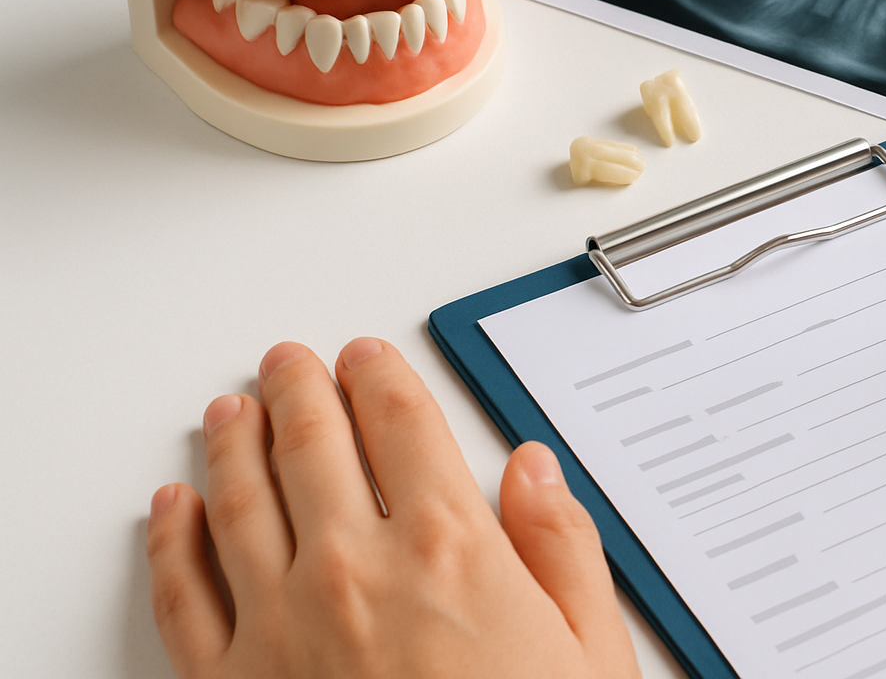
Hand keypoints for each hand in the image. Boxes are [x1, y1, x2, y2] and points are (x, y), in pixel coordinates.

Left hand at [146, 339, 638, 678]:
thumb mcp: (591, 652)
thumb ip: (562, 548)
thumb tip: (534, 472)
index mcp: (452, 550)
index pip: (402, 423)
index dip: (379, 375)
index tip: (367, 357)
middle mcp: (359, 572)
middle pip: (314, 444)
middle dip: (299, 389)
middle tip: (289, 362)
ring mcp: (285, 626)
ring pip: (241, 498)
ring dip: (232, 440)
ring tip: (229, 409)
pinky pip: (186, 590)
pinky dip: (173, 536)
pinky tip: (174, 507)